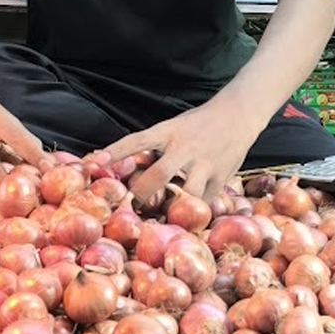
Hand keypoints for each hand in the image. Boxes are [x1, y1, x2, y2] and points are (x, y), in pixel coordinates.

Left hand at [104, 99, 265, 207]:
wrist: (239, 114)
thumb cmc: (199, 123)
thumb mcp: (175, 127)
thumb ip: (156, 146)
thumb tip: (123, 166)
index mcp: (169, 131)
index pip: (137, 140)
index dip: (115, 151)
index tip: (94, 162)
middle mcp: (186, 147)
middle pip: (160, 175)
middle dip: (143, 194)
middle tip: (132, 208)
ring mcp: (206, 163)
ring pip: (188, 194)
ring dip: (175, 208)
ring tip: (165, 219)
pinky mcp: (222, 176)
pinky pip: (205, 201)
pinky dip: (196, 209)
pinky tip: (191, 214)